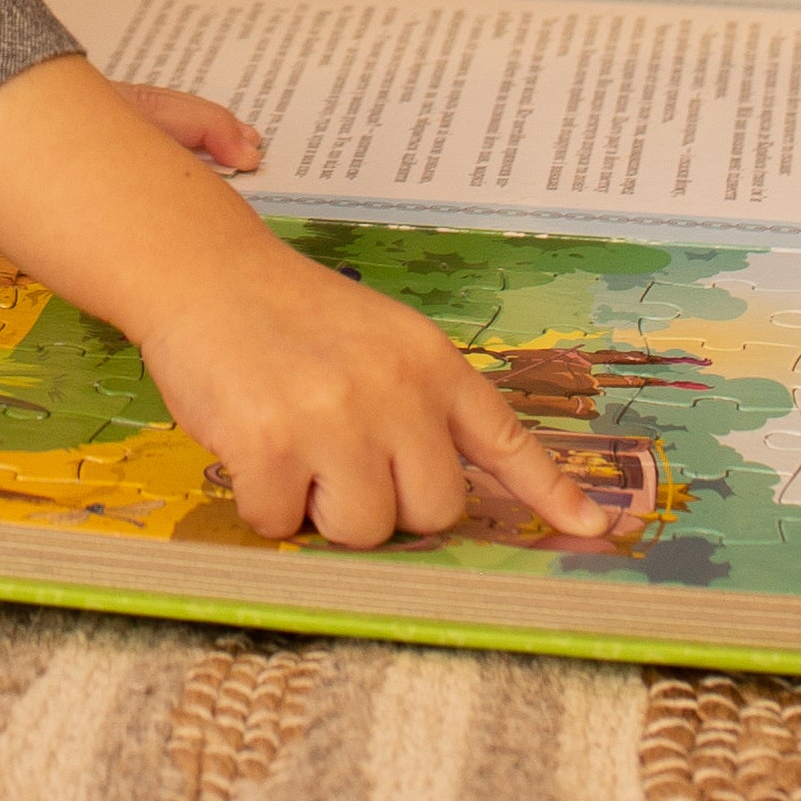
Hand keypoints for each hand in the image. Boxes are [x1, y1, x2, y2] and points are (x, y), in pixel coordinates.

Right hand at [0, 58, 624, 558]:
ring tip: (293, 452)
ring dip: (321, 511)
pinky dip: (261, 505)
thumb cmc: (289, 317)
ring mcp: (335, 415)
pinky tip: (248, 451)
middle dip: (384, 506)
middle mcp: (395, 389)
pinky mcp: (272, 441)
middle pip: (431, 512)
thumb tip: (450, 490)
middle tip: (338, 462)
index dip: (550, 493)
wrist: (203, 270)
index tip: (597, 531)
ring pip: (361, 529)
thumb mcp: (380, 341)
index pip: (505, 438)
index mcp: (431, 363)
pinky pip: (283, 524)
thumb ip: (421, 406)